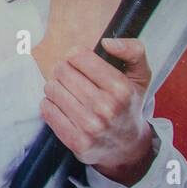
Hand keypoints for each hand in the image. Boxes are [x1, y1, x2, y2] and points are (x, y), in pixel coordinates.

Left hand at [40, 38, 155, 185]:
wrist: (127, 146)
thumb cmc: (129, 104)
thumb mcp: (140, 75)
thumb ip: (132, 50)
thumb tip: (107, 42)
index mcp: (121, 89)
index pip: (78, 56)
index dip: (75, 56)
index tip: (80, 62)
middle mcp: (106, 108)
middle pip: (61, 71)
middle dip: (64, 70)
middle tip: (73, 78)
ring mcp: (90, 127)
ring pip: (51, 89)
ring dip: (56, 87)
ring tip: (70, 93)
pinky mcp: (76, 141)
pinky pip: (46, 110)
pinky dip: (50, 105)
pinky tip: (64, 107)